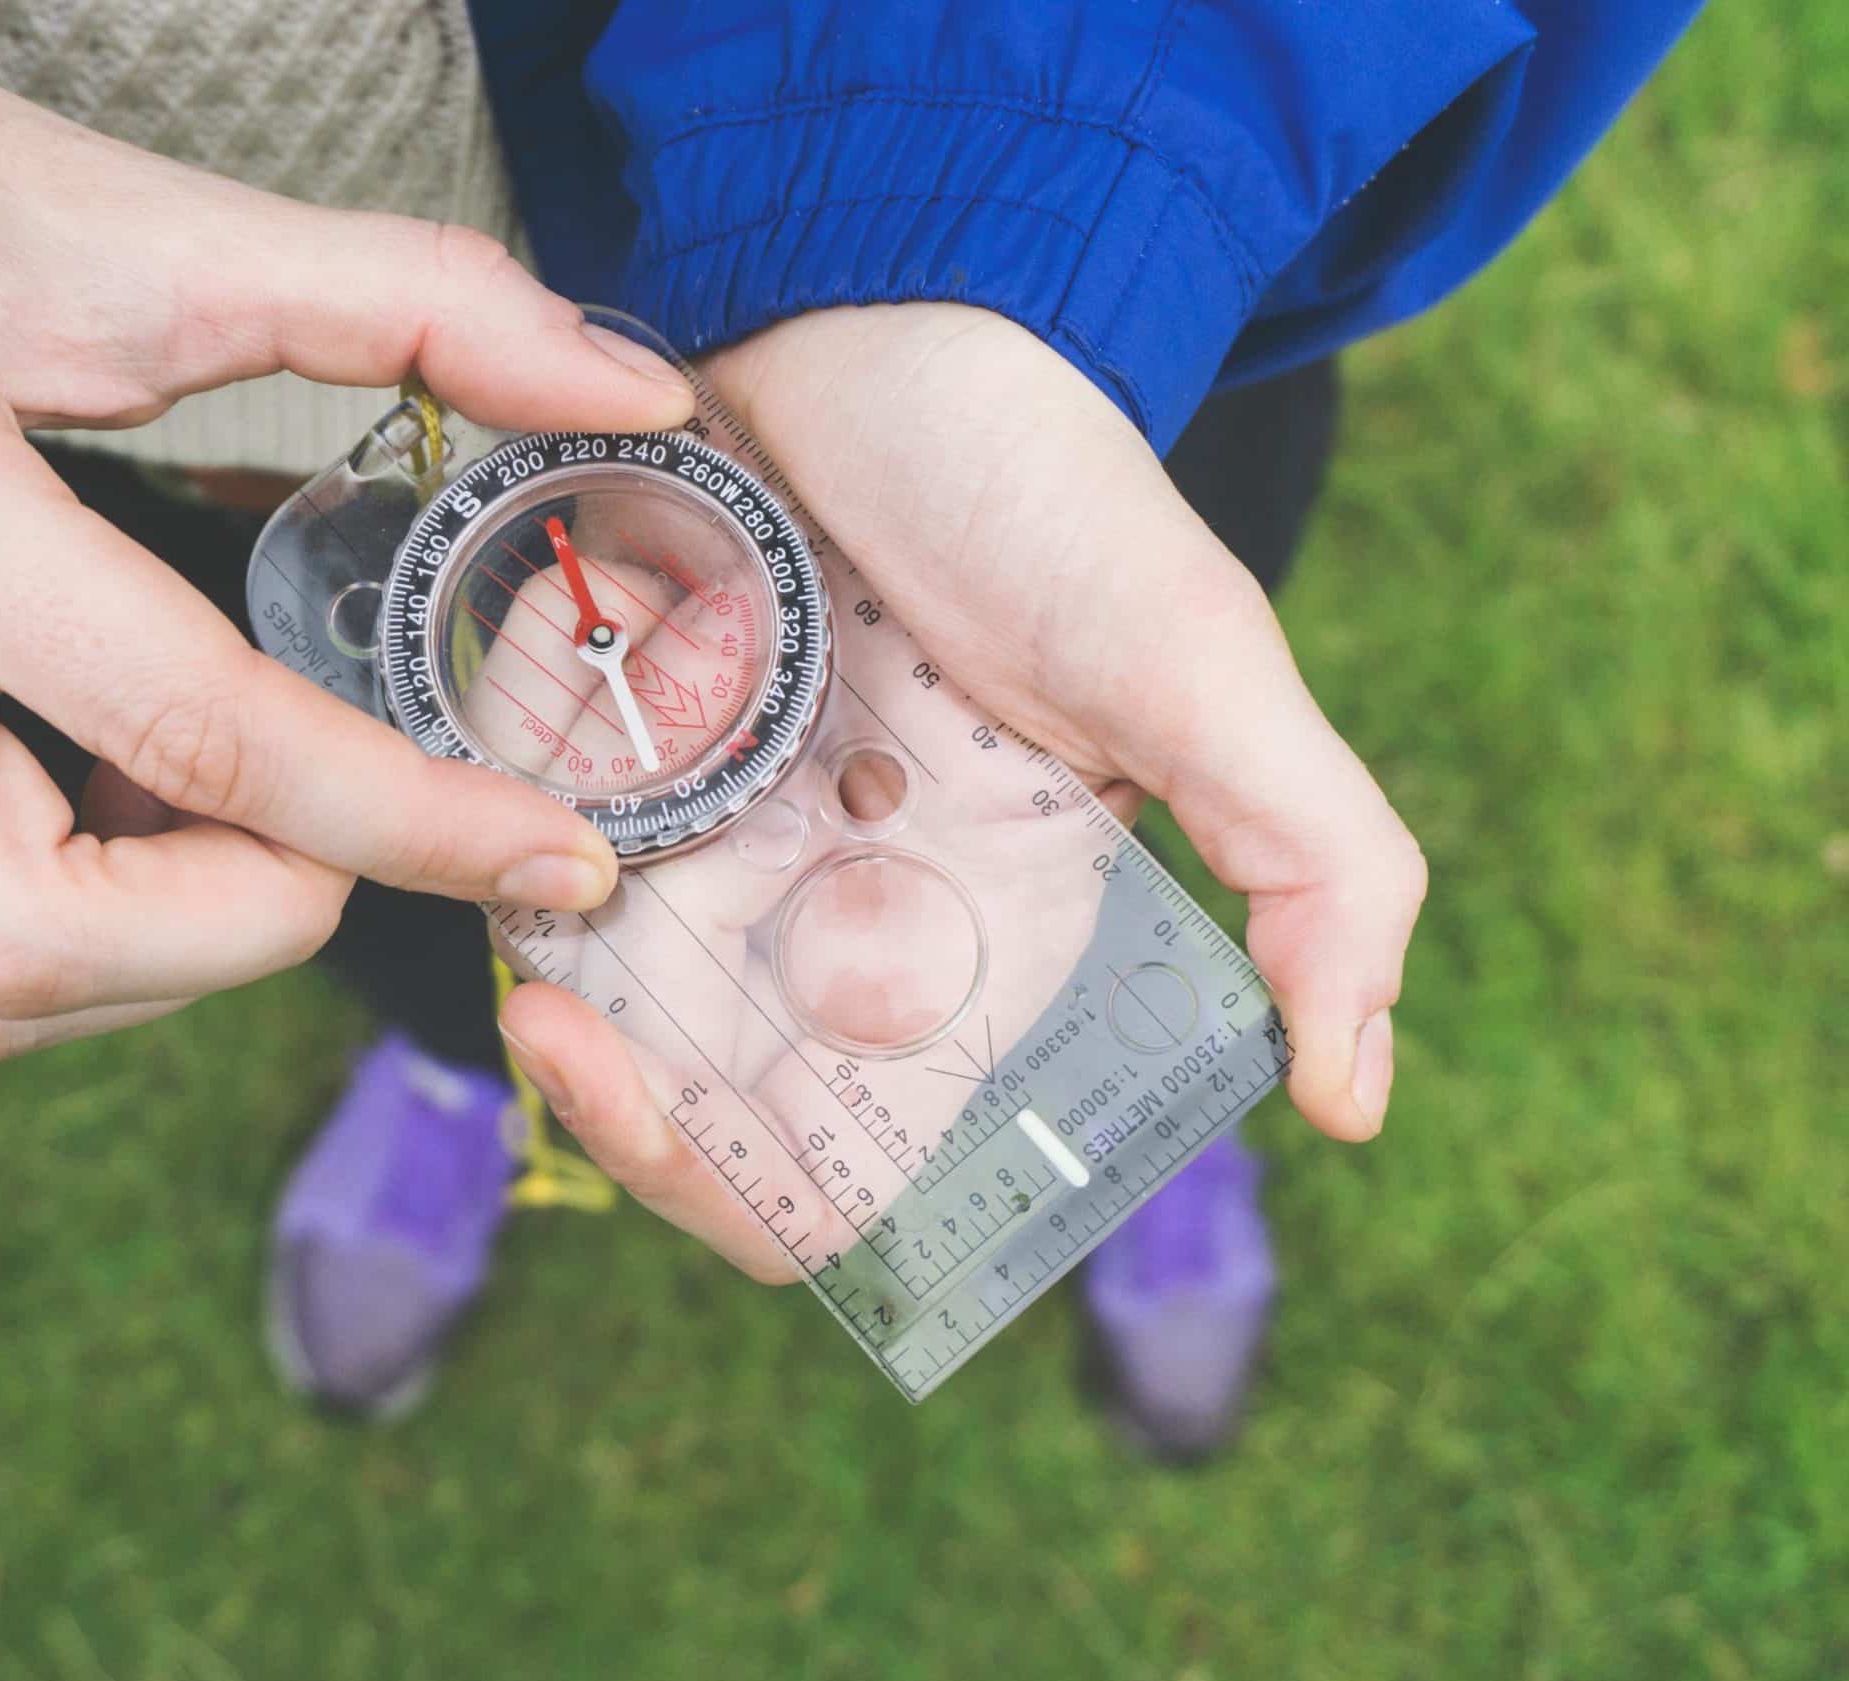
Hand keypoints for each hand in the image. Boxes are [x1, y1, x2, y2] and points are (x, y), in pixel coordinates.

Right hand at [0, 43, 691, 1065]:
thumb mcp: (162, 224)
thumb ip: (418, 302)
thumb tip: (630, 395)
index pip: (183, 725)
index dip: (401, 821)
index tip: (549, 853)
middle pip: (22, 939)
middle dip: (243, 931)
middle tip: (344, 839)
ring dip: (155, 953)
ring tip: (235, 810)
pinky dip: (76, 930)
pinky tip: (136, 805)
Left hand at [500, 304, 1423, 1276]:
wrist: (881, 299)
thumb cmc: (1045, 488)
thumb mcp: (1200, 672)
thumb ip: (1319, 874)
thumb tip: (1356, 1106)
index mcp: (973, 946)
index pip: (864, 1168)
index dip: (757, 1198)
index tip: (672, 1121)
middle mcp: (839, 917)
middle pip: (702, 1120)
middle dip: (626, 1112)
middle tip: (564, 1032)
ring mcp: (720, 837)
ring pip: (598, 1010)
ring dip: (554, 991)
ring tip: (540, 934)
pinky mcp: (621, 752)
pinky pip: (526, 864)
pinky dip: (507, 863)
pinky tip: (507, 828)